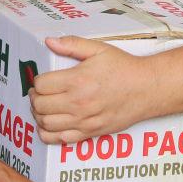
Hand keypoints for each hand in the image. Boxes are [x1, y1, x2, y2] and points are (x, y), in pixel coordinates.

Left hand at [31, 36, 151, 143]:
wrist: (147, 89)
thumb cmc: (124, 68)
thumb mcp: (99, 49)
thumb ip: (72, 44)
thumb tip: (49, 41)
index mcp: (78, 80)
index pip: (41, 85)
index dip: (37, 81)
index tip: (41, 79)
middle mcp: (78, 103)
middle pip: (40, 105)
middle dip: (34, 98)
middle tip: (38, 92)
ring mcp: (84, 121)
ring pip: (45, 124)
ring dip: (38, 115)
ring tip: (44, 107)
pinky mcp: (90, 133)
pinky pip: (59, 140)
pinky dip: (48, 134)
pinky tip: (51, 124)